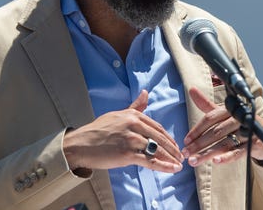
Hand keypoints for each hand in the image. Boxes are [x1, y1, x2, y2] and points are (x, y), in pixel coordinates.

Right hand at [63, 90, 182, 172]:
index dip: (168, 138)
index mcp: (133, 115)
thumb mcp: (118, 114)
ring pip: (157, 149)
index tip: (175, 146)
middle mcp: (134, 124)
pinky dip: (163, 166)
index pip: (157, 127)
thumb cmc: (99, 130)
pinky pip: (150, 161)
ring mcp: (131, 139)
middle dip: (172, 149)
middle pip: (160, 137)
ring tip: (178, 165)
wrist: (81, 144)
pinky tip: (172, 169)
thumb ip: (135, 106)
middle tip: (180, 156)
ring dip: (171, 158)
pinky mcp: (127, 153)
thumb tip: (146, 92)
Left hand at [182, 87, 262, 166]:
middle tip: (185, 153)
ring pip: (224, 143)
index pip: (210, 119)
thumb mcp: (222, 112)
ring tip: (194, 160)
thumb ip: (206, 104)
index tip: (185, 141)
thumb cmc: (237, 121)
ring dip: (207, 153)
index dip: (196, 130)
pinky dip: (226, 157)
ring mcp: (246, 132)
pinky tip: (215, 161)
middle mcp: (237, 119)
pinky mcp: (253, 145)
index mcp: (228, 110)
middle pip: (215, 132)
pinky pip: (238, 152)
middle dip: (198, 144)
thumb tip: (191, 89)